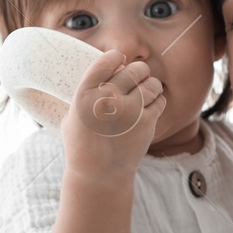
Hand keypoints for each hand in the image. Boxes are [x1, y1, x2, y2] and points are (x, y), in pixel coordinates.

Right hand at [61, 49, 165, 181]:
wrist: (99, 175)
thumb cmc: (82, 145)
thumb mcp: (73, 115)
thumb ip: (87, 91)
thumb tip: (108, 68)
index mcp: (85, 93)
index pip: (107, 60)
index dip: (116, 58)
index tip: (119, 61)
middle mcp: (108, 99)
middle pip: (135, 69)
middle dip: (138, 72)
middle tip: (137, 77)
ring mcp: (129, 111)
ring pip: (152, 83)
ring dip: (150, 86)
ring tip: (145, 93)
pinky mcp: (146, 123)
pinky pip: (160, 100)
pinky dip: (157, 102)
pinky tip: (149, 107)